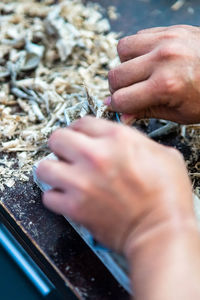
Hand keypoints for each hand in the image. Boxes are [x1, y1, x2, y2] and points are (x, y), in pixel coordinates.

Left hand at [37, 117, 193, 252]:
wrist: (161, 230)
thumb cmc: (167, 196)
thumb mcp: (163, 154)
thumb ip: (137, 142)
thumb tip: (125, 142)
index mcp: (117, 139)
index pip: (82, 122)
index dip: (79, 130)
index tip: (79, 137)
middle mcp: (95, 156)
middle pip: (57, 138)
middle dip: (62, 145)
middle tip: (68, 154)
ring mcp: (81, 182)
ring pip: (45, 166)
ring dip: (53, 170)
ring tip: (63, 175)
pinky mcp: (74, 207)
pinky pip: (49, 196)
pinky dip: (56, 197)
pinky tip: (67, 197)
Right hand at [107, 25, 199, 123]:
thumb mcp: (179, 113)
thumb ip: (147, 112)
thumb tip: (123, 116)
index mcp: (166, 85)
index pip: (122, 99)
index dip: (117, 107)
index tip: (117, 107)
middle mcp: (163, 60)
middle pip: (116, 76)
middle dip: (117, 89)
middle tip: (127, 93)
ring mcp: (165, 41)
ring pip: (121, 51)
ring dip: (125, 65)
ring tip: (138, 74)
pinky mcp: (169, 30)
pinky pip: (137, 37)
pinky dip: (137, 50)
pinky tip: (147, 61)